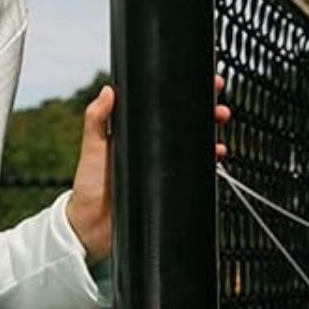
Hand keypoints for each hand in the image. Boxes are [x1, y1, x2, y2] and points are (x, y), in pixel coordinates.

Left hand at [66, 77, 231, 263]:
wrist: (93, 226)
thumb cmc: (89, 185)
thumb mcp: (92, 148)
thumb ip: (97, 120)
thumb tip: (107, 91)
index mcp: (133, 133)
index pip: (160, 108)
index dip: (180, 94)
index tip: (198, 82)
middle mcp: (149, 148)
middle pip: (183, 123)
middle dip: (205, 111)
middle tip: (218, 106)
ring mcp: (160, 166)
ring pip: (192, 144)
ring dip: (210, 133)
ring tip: (220, 125)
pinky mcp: (169, 184)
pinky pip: (193, 170)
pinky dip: (207, 161)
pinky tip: (215, 156)